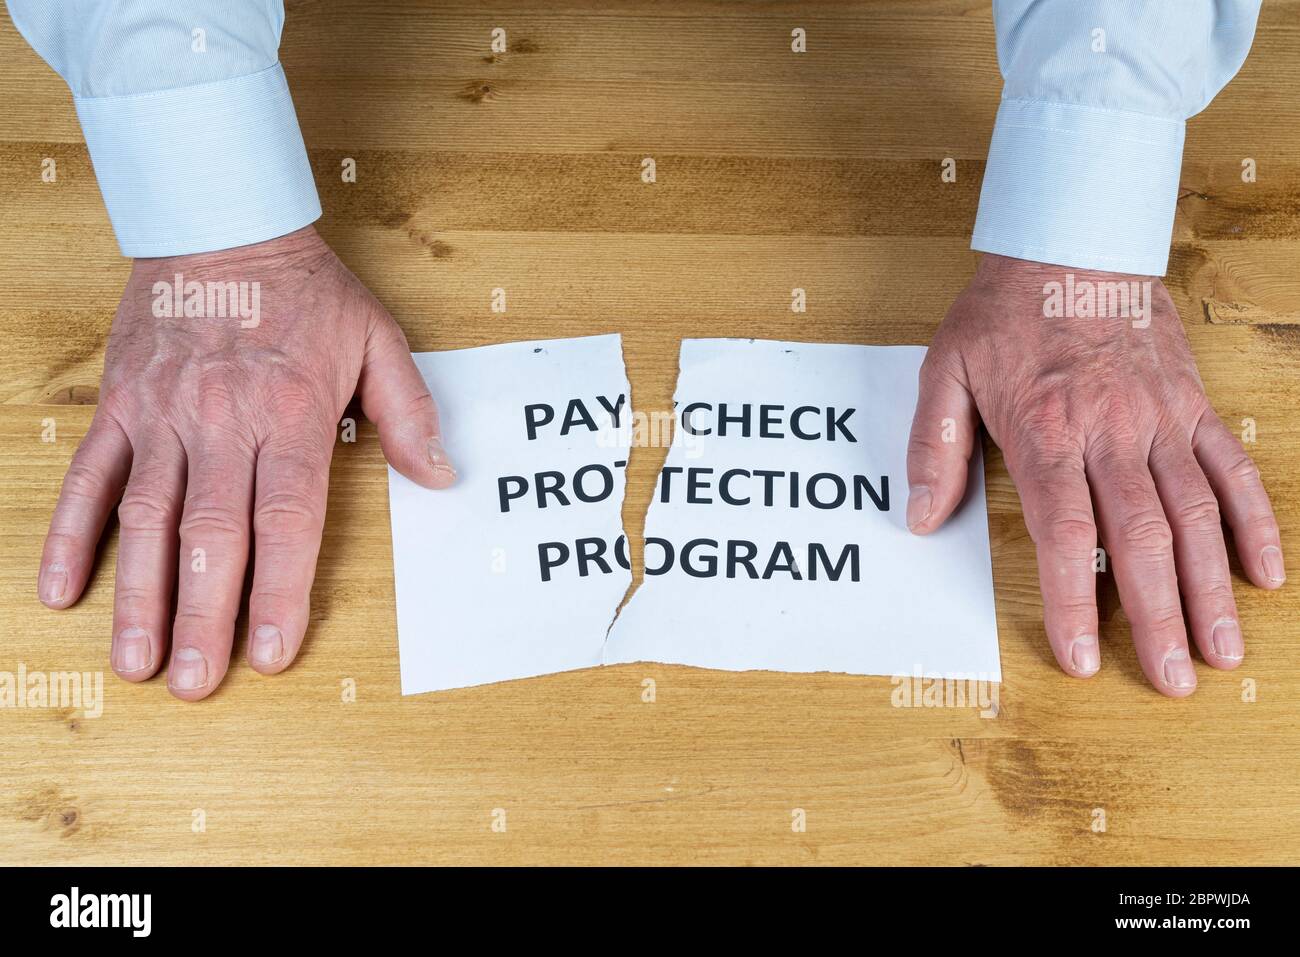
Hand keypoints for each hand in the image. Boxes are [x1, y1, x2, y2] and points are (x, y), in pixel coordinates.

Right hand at [38, 226, 455, 699]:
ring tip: (134, 662)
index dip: (278, 591)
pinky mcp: (121, 405)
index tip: (272, 651)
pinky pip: (89, 477)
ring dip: (137, 594)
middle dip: (201, 614)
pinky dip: (72, 534)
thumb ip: (410, 412)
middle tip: (194, 681)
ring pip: (145, 518)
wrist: (220, 222)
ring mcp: (162, 416)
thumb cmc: (305, 290)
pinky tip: (62, 591)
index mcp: (289, 416)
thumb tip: (442, 476)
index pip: (286, 521)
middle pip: (211, 534)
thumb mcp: (378, 340)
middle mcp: (221, 424)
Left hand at [907, 253, 1283, 696]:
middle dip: (1159, 616)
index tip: (1083, 658)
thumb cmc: (1003, 312)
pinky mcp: (1191, 403)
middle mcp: (1111, 432)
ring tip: (1223, 650)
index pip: (1068, 535)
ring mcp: (1160, 418)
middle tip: (1173, 681)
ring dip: (1213, 587)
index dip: (1077, 603)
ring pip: (1196, 514)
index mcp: (1047, 431)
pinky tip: (1267, 572)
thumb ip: (934, 449)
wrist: (1072, 239)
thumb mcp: (944, 371)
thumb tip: (921, 519)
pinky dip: (1253, 521)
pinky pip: (1231, 467)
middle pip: (1142, 538)